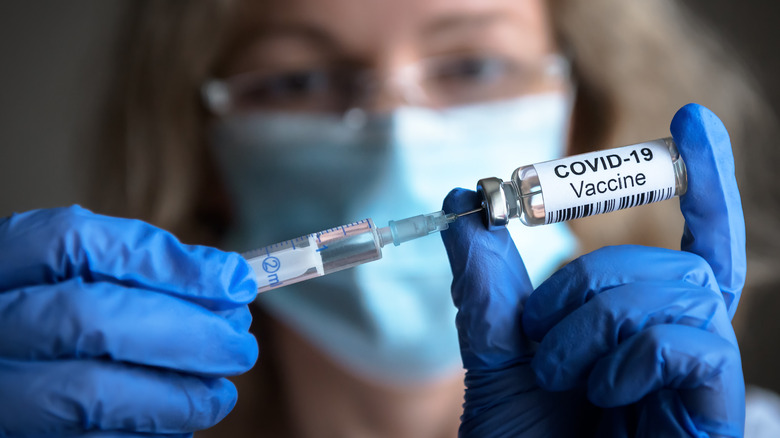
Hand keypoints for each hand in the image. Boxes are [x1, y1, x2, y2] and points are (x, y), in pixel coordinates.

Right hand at [0, 206, 257, 436]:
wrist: (9, 382)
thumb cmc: (61, 322)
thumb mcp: (82, 279)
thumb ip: (143, 272)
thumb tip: (231, 281)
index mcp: (1, 265)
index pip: (74, 242)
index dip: (164, 261)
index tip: (235, 282)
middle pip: (90, 317)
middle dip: (184, 333)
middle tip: (240, 346)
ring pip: (92, 394)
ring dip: (177, 396)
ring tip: (219, 394)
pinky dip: (150, 434)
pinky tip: (177, 422)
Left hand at [441, 103, 745, 436]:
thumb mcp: (494, 352)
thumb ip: (485, 280)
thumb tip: (461, 201)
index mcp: (638, 329)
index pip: (688, 244)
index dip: (701, 184)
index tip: (693, 124)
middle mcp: (678, 345)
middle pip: (671, 261)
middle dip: (590, 282)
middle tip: (541, 333)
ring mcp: (699, 379)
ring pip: (677, 288)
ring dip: (597, 321)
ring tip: (562, 374)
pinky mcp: (713, 409)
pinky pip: (693, 339)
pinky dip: (631, 352)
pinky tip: (604, 394)